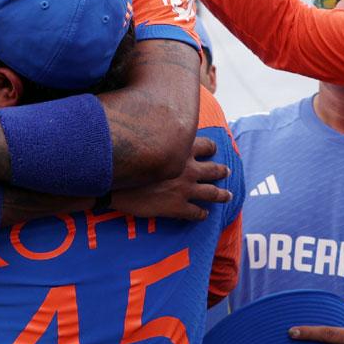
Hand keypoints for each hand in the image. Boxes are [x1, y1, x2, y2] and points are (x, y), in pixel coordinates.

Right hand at [111, 137, 231, 221]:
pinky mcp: (178, 207)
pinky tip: (204, 215)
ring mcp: (185, 189)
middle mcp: (188, 169)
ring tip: (228, 196)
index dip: (211, 148)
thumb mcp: (147, 141)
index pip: (207, 145)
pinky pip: (196, 213)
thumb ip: (160, 138)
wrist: (115, 184)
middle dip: (222, 171)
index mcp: (182, 151)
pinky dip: (202, 214)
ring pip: (212, 193)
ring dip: (222, 195)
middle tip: (227, 171)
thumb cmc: (127, 160)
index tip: (213, 149)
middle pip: (214, 169)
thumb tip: (158, 127)